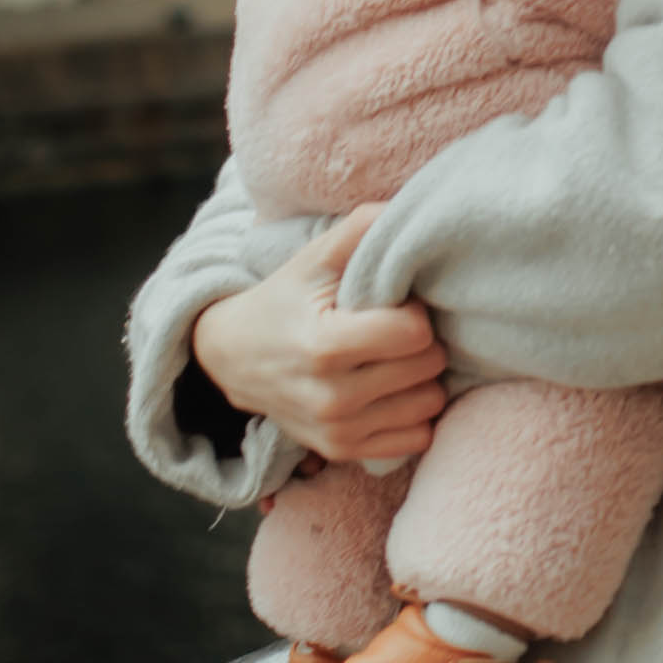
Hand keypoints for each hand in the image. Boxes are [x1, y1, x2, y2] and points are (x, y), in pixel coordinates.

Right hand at [190, 210, 451, 468]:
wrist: (232, 357)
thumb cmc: (285, 300)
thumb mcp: (314, 257)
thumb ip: (362, 227)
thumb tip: (408, 210)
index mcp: (325, 345)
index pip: (415, 334)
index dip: (414, 313)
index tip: (395, 306)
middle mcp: (332, 397)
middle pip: (428, 368)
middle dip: (421, 344)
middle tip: (395, 331)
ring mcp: (337, 430)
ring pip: (429, 405)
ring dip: (421, 379)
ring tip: (394, 359)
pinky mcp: (343, 452)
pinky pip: (416, 439)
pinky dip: (411, 413)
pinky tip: (390, 390)